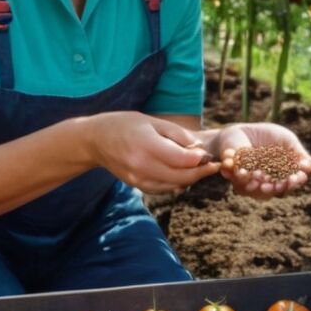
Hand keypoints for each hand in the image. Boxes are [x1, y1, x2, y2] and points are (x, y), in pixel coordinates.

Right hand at [87, 112, 219, 194]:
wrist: (96, 139)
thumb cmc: (126, 124)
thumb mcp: (153, 121)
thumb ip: (177, 135)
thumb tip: (199, 148)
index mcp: (147, 145)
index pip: (182, 159)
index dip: (201, 159)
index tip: (210, 156)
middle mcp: (142, 165)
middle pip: (181, 176)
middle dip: (200, 172)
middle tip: (214, 166)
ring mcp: (138, 178)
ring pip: (173, 185)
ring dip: (190, 179)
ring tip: (201, 170)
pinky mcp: (136, 185)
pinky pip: (162, 189)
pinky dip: (175, 184)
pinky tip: (183, 175)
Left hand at [216, 122, 310, 199]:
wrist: (242, 130)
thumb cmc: (268, 136)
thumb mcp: (287, 140)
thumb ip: (298, 153)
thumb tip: (308, 167)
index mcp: (282, 176)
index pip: (291, 183)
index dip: (295, 182)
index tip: (298, 176)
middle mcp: (269, 183)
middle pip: (278, 191)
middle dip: (282, 187)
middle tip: (283, 183)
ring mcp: (253, 183)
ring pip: (259, 193)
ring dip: (264, 187)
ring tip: (265, 177)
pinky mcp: (237, 179)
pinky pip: (241, 185)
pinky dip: (245, 179)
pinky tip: (250, 173)